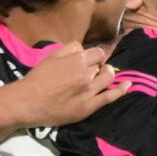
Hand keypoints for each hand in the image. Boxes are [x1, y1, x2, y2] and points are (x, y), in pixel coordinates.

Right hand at [4, 46, 122, 129]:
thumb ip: (69, 49)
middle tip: (92, 71)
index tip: (91, 60)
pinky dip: (121, 90)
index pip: (98, 53)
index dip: (95, 56)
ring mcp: (89, 92)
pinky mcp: (88, 107)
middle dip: (100, 66)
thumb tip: (83, 48)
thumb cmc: (37, 78)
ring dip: (108, 75)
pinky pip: (110, 97)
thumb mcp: (51, 56)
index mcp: (77, 60)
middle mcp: (86, 74)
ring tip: (103, 76)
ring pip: (108, 79)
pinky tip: (128, 85)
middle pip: (103, 66)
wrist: (28, 102)